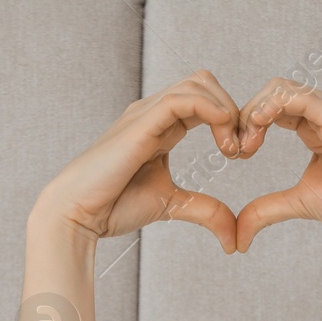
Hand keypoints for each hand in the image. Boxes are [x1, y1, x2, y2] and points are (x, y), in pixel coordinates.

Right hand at [32, 71, 242, 252]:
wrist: (79, 213)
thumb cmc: (114, 206)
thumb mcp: (172, 205)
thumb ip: (204, 211)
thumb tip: (233, 238)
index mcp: (162, 126)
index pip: (205, 101)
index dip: (232, 120)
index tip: (243, 153)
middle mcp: (154, 112)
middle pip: (205, 82)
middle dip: (234, 109)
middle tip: (242, 149)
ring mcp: (146, 113)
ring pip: (198, 83)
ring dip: (226, 110)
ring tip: (231, 148)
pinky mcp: (141, 122)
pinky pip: (183, 99)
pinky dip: (211, 110)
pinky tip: (223, 136)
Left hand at [234, 79, 321, 250]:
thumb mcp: (300, 203)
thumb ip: (267, 209)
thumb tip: (239, 236)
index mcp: (318, 125)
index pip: (274, 104)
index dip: (249, 122)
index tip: (236, 153)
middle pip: (273, 90)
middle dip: (246, 114)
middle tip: (235, 150)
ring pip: (281, 87)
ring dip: (254, 111)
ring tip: (246, 145)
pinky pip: (299, 96)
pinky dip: (272, 107)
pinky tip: (258, 130)